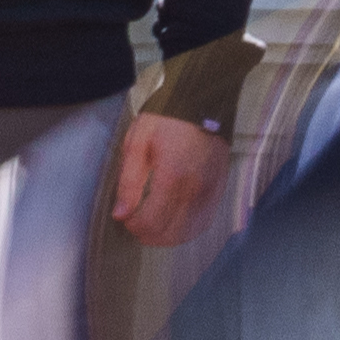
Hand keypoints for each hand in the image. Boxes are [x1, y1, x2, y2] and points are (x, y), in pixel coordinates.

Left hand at [110, 111, 228, 249]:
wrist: (202, 103)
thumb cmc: (167, 120)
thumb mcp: (138, 143)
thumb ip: (129, 181)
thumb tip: (120, 213)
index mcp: (172, 176)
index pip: (150, 222)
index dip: (133, 226)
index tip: (125, 216)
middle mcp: (195, 189)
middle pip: (168, 233)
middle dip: (147, 233)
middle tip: (135, 221)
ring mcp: (210, 192)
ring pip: (187, 233)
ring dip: (166, 236)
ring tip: (152, 223)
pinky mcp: (219, 191)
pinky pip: (203, 223)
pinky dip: (186, 230)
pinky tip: (173, 223)